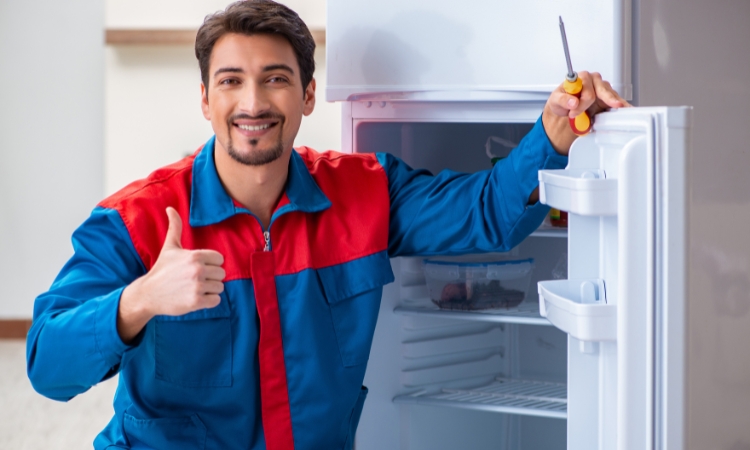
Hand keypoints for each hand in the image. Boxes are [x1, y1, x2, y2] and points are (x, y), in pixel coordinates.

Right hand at [117, 207, 225, 342]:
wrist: (148, 293)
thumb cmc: (162, 269)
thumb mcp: (170, 247)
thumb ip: (175, 227)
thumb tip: (170, 208)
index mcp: (195, 256)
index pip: (220, 259)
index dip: (211, 264)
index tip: (198, 267)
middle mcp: (198, 270)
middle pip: (221, 274)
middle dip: (211, 277)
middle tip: (195, 279)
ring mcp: (197, 286)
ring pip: (220, 287)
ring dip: (210, 289)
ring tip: (194, 288)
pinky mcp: (196, 302)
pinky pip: (216, 300)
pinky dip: (209, 301)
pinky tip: (196, 298)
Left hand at [542, 71, 630, 154]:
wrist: (566, 110)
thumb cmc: (562, 101)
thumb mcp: (555, 101)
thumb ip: (562, 100)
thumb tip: (573, 102)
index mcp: (583, 77)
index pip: (587, 88)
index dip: (581, 103)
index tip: (574, 112)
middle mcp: (595, 81)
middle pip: (601, 93)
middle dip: (588, 107)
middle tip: (576, 115)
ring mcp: (604, 89)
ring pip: (611, 98)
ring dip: (604, 109)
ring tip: (596, 117)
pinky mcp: (610, 99)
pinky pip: (618, 102)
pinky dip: (622, 107)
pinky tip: (627, 110)